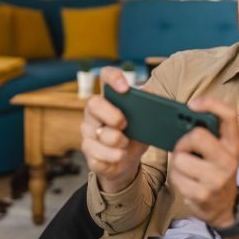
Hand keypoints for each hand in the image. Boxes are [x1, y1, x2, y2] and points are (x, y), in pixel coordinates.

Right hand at [81, 67, 147, 192]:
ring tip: (126, 146)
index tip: (125, 88)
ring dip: (117, 142)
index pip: (106, 77)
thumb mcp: (146, 121)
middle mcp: (94, 111)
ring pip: (98, 133)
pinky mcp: (88, 150)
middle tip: (124, 124)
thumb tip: (150, 92)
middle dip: (112, 115)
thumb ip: (148, 107)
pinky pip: (96, 153)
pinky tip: (119, 156)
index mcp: (109, 98)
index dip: (113, 77)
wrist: (127, 161)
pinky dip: (112, 157)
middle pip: (94, 103)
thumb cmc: (135, 136)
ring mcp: (88, 131)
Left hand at [169, 96, 238, 227]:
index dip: (210, 103)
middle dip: (183, 141)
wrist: (223, 207)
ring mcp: (217, 178)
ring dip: (177, 163)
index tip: (192, 104)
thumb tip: (184, 117)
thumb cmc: (217, 171)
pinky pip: (176, 176)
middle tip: (185, 149)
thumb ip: (210, 134)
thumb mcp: (221, 151)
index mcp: (234, 144)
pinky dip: (176, 178)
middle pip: (197, 135)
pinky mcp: (202, 194)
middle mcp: (229, 160)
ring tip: (187, 168)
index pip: (228, 114)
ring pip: (180, 158)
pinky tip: (187, 182)